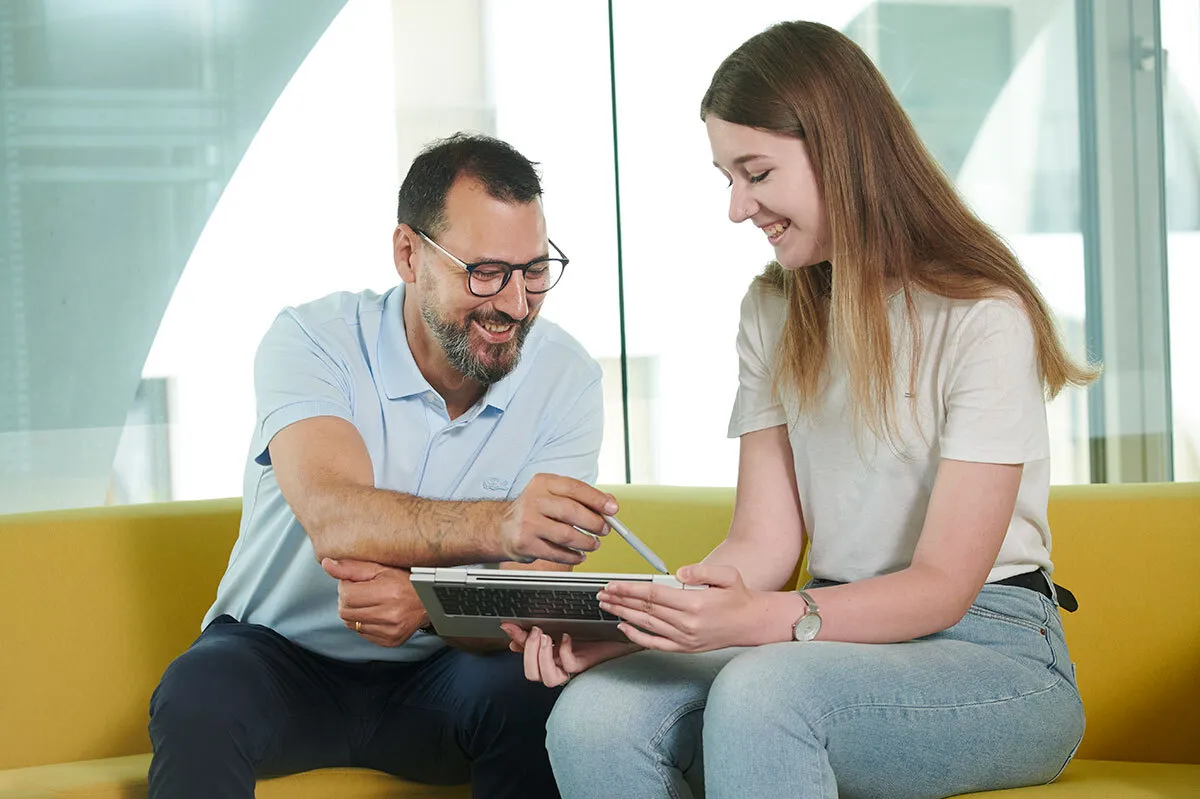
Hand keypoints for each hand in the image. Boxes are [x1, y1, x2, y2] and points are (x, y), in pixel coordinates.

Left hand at [322, 558, 427, 646]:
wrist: (430, 603)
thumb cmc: (406, 581)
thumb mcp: (380, 568)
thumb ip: (352, 567)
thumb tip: (326, 564)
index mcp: (387, 593)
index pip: (346, 594)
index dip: (346, 586)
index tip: (356, 582)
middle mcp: (389, 615)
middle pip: (345, 611)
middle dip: (348, 599)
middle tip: (363, 592)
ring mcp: (389, 631)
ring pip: (351, 624)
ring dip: (354, 612)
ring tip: (370, 602)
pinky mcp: (389, 641)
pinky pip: (362, 634)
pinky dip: (364, 623)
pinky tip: (377, 614)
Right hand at [499, 474, 617, 564]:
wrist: (501, 528)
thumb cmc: (534, 511)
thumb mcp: (554, 495)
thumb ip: (582, 497)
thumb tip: (610, 504)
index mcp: (543, 483)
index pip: (575, 488)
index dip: (597, 499)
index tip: (613, 509)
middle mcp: (534, 500)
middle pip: (572, 511)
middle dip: (594, 523)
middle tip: (605, 530)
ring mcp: (528, 523)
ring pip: (567, 535)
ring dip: (586, 542)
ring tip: (593, 544)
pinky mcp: (525, 543)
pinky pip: (557, 553)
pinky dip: (573, 556)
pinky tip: (579, 555)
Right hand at [500, 623, 636, 686]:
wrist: (616, 635)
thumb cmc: (589, 633)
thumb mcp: (558, 629)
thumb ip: (536, 634)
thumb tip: (513, 635)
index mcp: (549, 659)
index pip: (525, 658)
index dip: (516, 643)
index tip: (508, 625)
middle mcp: (558, 667)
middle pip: (532, 675)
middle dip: (529, 652)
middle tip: (538, 632)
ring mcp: (570, 669)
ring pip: (548, 679)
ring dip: (544, 657)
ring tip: (549, 638)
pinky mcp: (584, 665)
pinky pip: (569, 665)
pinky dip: (565, 650)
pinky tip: (568, 637)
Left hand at [597, 564, 765, 652]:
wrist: (751, 624)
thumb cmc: (738, 597)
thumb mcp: (727, 575)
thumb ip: (702, 571)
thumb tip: (679, 573)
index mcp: (694, 604)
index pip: (653, 594)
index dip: (630, 589)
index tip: (613, 585)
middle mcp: (687, 623)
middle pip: (645, 609)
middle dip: (620, 600)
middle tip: (602, 594)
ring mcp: (684, 638)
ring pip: (647, 625)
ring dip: (624, 615)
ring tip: (607, 606)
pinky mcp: (685, 648)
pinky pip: (655, 643)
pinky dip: (637, 637)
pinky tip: (624, 628)